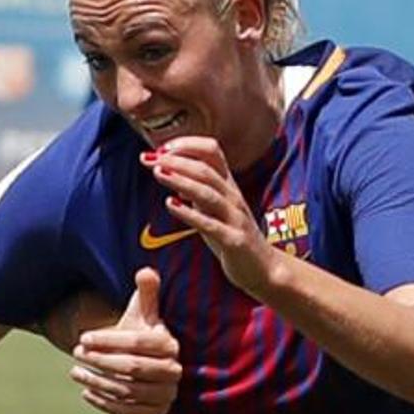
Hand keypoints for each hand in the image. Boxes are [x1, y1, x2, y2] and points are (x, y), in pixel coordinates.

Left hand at [73, 267, 178, 413]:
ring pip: (128, 391)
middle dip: (101, 361)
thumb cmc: (141, 333)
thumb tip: (146, 271)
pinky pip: (130, 412)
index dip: (109, 340)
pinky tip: (86, 392)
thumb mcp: (143, 312)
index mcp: (171, 344)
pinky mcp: (157, 413)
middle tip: (77, 353)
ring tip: (75, 372)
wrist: (146, 363)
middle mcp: (174, 371)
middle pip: (133, 368)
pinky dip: (105, 404)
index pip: (139, 343)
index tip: (84, 337)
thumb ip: (147, 292)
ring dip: (98, 382)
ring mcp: (166, 394)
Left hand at [142, 138, 277, 298]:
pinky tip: (170, 204)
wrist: (263, 268)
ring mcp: (235, 217)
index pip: (212, 151)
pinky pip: (209, 224)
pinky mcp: (233, 240)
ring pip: (208, 192)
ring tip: (157, 172)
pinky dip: (189, 213)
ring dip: (181, 180)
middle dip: (176, 160)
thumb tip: (173, 174)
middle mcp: (233, 196)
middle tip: (149, 158)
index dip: (187, 144)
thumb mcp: (214, 209)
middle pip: (205, 168)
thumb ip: (197, 191)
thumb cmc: (233, 236)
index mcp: (228, 186)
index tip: (161, 147)